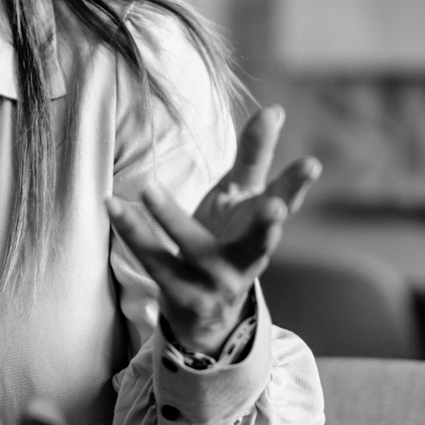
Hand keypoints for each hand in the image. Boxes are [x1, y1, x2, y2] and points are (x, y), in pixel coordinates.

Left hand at [109, 105, 321, 353]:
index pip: (286, 202)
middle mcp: (246, 259)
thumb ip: (255, 156)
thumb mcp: (242, 198)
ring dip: (170, 218)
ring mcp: (214, 281)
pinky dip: (132, 231)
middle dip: (267, 226)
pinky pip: (153, 259)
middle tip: (276, 208)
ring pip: (192, 248)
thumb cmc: (227, 239)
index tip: (311, 164)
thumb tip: (274, 110)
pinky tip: (113, 205)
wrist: (206, 314)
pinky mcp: (180, 294)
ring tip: (148, 188)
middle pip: (258, 243)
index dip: (297, 184)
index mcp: (263, 230)